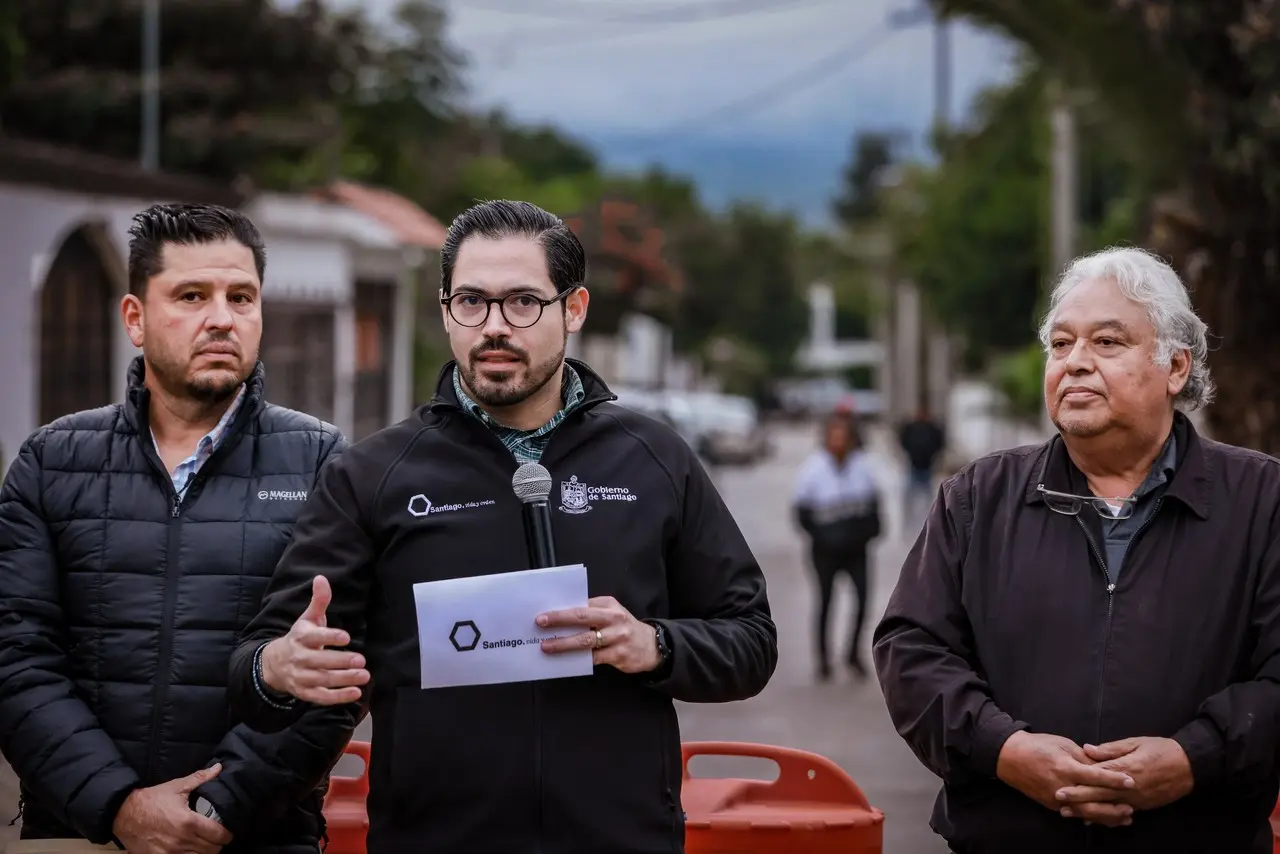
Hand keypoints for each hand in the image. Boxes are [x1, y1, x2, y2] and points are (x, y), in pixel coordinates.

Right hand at [112, 764, 232, 853]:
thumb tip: (218, 767)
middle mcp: (181, 840)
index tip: (228, 833)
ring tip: (205, 845)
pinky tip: (190, 851)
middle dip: (218, 844)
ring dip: (204, 853)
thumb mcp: (176, 787)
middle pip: (211, 850)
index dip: (227, 835)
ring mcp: (170, 853)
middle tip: (217, 839)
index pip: (218, 835)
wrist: (123, 814)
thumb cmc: (151, 799)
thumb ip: (200, 778)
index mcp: (189, 822)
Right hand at [260, 575, 368, 704]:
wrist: (274, 664)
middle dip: (341, 661)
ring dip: (344, 679)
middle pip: (320, 661)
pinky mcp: (305, 692)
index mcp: (300, 637)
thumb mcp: (308, 618)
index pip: (314, 637)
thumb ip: (319, 600)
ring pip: (322, 680)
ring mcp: (301, 677)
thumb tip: (322, 578)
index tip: (346, 637)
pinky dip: (338, 697)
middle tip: (361, 660)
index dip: (329, 637)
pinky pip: (321, 697)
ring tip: (364, 675)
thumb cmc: (300, 638)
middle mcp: (299, 658)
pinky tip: (355, 693)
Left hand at [536, 596, 661, 672]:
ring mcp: (617, 637)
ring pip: (585, 640)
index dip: (562, 608)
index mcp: (609, 605)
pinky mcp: (618, 655)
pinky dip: (577, 659)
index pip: (582, 604)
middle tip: (540, 622)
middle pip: (582, 617)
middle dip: (559, 619)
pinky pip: (593, 658)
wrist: (652, 646)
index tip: (544, 611)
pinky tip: (564, 661)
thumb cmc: (624, 628)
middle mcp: (614, 619)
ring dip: (564, 643)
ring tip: (547, 646)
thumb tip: (562, 618)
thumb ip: (592, 613)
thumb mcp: (612, 614)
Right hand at [997, 731, 1135, 826]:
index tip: (1131, 781)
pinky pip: (1075, 813)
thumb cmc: (1039, 746)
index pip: (1095, 776)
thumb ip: (1083, 757)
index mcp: (1066, 767)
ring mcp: (1056, 799)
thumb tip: (1103, 766)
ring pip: (1085, 812)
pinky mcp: (1052, 805)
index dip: (1114, 779)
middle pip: (1092, 801)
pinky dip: (1091, 816)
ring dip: (1106, 816)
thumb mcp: (1063, 744)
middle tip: (1132, 808)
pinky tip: (1104, 818)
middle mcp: (1062, 786)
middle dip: (1113, 806)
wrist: (1010, 757)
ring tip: (1123, 817)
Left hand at [1055, 737, 1192, 812]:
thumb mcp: (1135, 742)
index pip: (1096, 777)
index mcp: (1125, 768)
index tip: (1060, 785)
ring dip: (1089, 810)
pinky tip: (1095, 818)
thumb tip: (1087, 749)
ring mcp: (1136, 799)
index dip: (1077, 782)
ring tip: (1071, 813)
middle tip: (1059, 802)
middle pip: (1099, 795)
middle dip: (1078, 800)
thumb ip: (1110, 749)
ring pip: (1108, 807)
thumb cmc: (1161, 749)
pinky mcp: (1143, 805)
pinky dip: (1107, 816)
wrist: (1190, 766)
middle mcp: (1129, 787)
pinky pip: (1121, 812)